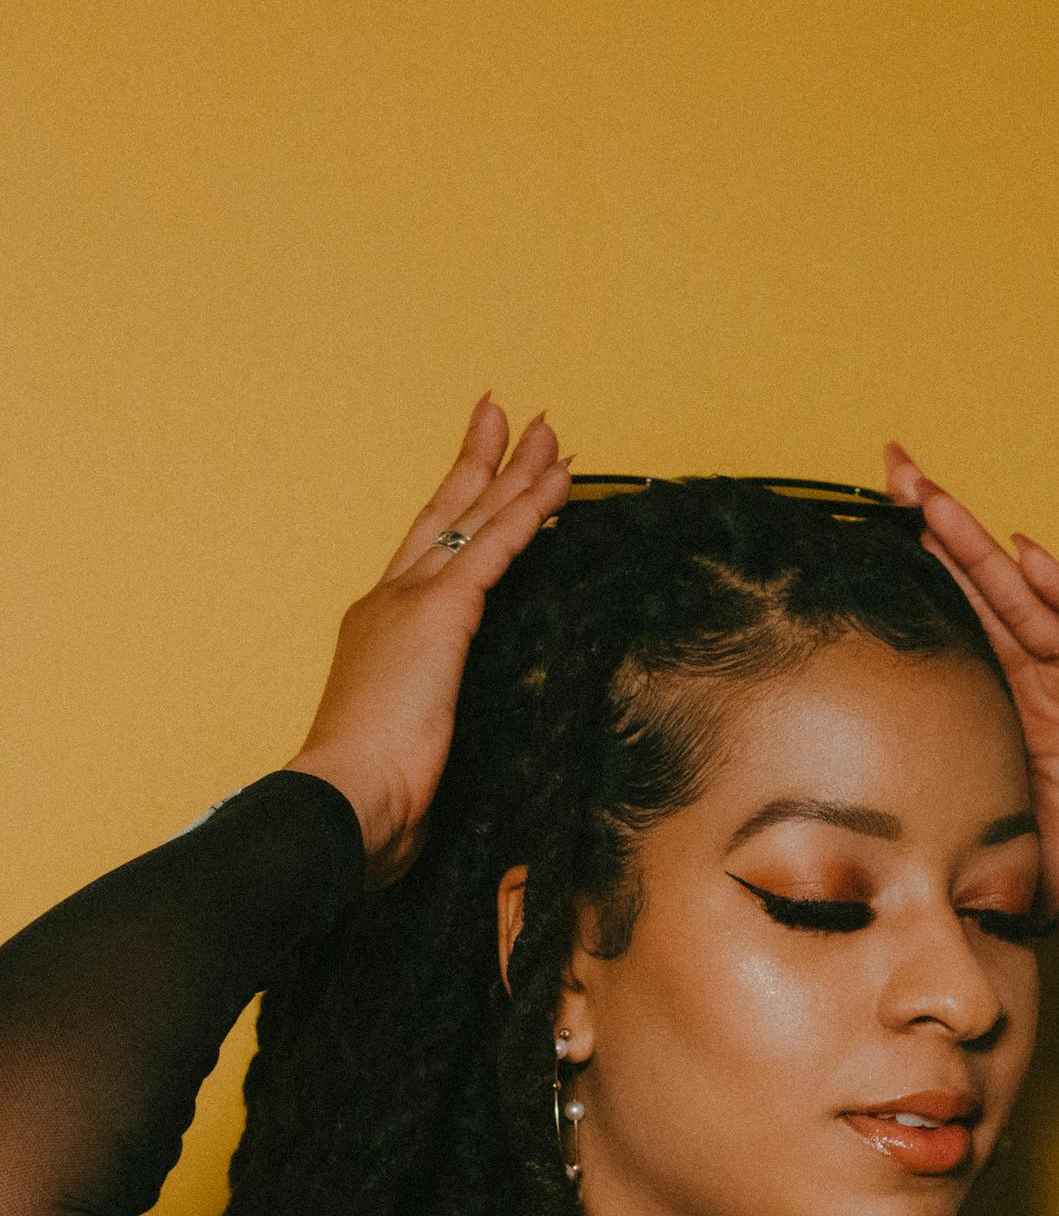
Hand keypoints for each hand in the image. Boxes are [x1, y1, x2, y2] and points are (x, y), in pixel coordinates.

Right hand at [286, 397, 571, 887]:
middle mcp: (391, 601)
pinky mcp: (442, 615)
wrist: (345, 800)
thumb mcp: (404, 739)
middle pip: (446, 516)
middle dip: (479, 463)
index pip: (426, 553)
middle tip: (506, 415)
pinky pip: (497, 549)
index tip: (476, 472)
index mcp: (379, 627)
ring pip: (476, 520)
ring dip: (518, 474)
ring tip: (548, 433)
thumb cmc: (368, 791)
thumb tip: (442, 729)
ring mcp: (413, 602)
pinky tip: (557, 482)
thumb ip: (426, 712)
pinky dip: (529, 511)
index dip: (452, 510)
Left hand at [882, 442, 1058, 987]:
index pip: (958, 632)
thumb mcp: (1004, 852)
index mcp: (1015, 719)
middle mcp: (1052, 689)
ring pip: (1031, 603)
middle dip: (940, 534)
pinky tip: (1029, 556)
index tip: (865, 530)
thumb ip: (955, 826)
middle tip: (893, 471)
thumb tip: (870, 850)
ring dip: (984, 551)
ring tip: (936, 499)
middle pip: (986, 596)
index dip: (919, 580)